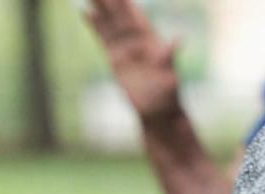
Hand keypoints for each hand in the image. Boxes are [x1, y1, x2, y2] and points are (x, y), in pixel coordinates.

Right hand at [83, 0, 182, 121]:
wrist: (158, 113)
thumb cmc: (168, 96)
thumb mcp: (170, 77)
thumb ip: (168, 57)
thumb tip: (178, 39)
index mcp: (151, 41)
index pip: (135, 16)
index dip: (127, 3)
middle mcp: (137, 41)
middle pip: (120, 15)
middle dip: (111, 0)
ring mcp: (125, 49)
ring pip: (110, 23)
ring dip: (100, 8)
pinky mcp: (116, 59)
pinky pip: (103, 39)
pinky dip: (95, 26)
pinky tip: (86, 12)